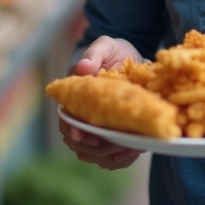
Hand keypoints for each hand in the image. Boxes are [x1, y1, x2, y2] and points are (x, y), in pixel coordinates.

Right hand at [59, 36, 145, 169]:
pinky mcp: (114, 136)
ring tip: (133, 146)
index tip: (85, 136)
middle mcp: (82, 119)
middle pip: (81, 145)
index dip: (74, 132)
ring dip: (113, 155)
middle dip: (98, 148)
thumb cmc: (113, 52)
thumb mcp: (105, 46)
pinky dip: (123, 159)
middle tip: (120, 143)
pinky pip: (114, 158)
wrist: (132, 60)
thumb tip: (83, 67)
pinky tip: (137, 149)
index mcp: (74, 100)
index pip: (67, 122)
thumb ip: (94, 54)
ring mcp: (98, 131)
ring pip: (97, 156)